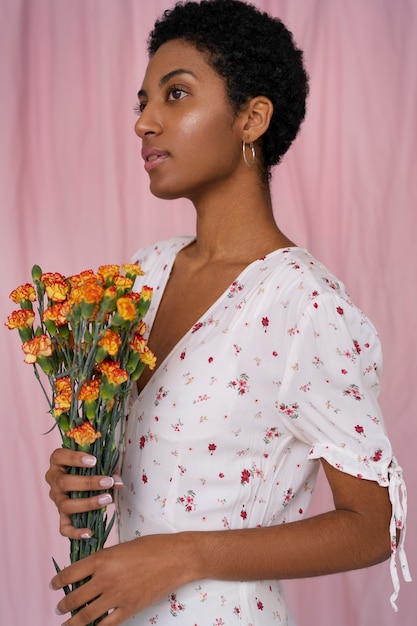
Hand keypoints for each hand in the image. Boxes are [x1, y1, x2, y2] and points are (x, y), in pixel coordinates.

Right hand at [45, 448, 122, 539]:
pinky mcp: (62, 515)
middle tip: (108, 482)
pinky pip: (64, 527)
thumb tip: (118, 482)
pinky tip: (89, 532)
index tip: (94, 461)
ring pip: (65, 504)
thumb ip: (108, 468)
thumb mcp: (99, 463)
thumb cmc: (91, 467)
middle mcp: (53, 480)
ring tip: (107, 499)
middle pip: (64, 482)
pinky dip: (75, 532)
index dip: (75, 458)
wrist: (85, 480)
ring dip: (88, 503)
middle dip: (88, 483)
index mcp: (58, 462)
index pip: (59, 456)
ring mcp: (57, 498)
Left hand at [50, 533, 193, 624]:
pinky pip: (106, 624)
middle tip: (59, 608)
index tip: (54, 585)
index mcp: (102, 558)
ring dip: (73, 622)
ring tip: (67, 624)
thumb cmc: (152, 546)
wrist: (175, 558)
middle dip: (63, 605)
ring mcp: (116, 596)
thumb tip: (91, 571)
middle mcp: (105, 578)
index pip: (70, 573)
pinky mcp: (129, 609)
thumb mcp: (123, 546)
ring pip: (86, 615)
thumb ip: (105, 559)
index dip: (58, 581)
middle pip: (75, 597)